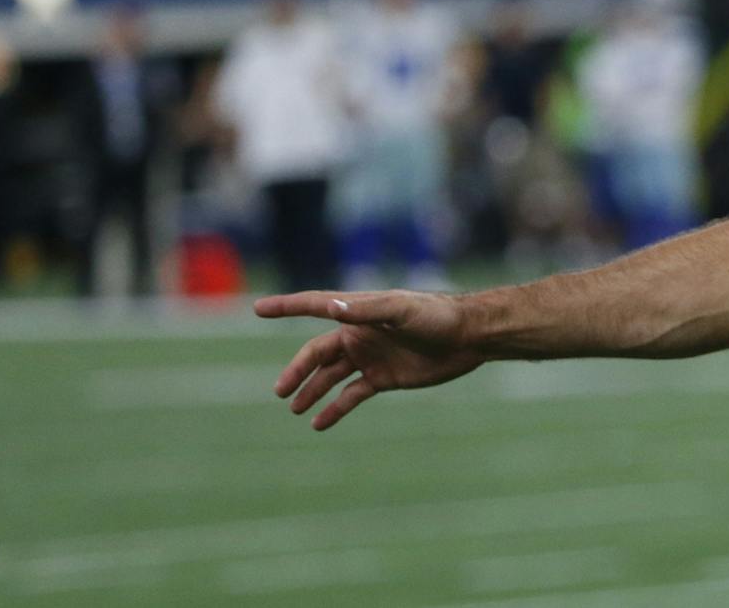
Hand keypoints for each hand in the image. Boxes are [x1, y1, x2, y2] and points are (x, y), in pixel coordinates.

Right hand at [255, 289, 485, 430]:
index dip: (286, 307)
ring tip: (293, 409)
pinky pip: (351, 394)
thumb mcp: (401, 310)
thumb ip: (366, 310)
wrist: (469, 337)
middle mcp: (359, 333)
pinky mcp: (384, 377)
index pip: (315, 306)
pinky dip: (335, 408)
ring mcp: (370, 356)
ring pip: (330, 376)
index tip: (259, 308)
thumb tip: (330, 306)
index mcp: (358, 312)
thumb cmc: (437, 315)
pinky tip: (319, 423)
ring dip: (311, 391)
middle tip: (279, 391)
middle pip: (317, 353)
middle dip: (297, 371)